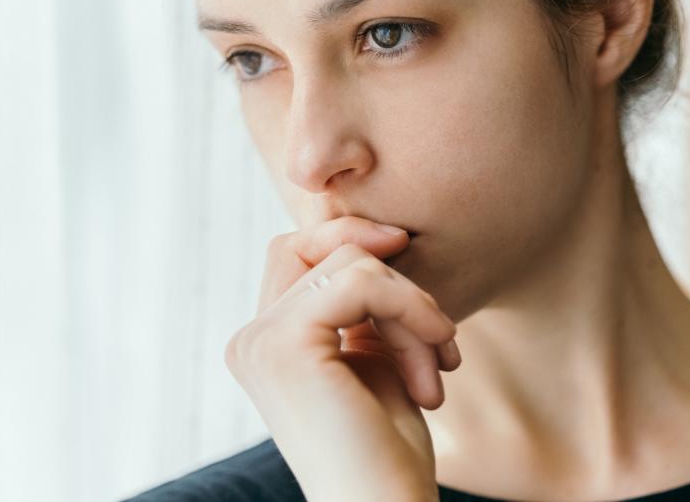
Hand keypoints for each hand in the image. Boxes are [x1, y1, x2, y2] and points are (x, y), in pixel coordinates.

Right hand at [224, 217, 460, 501]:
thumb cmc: (386, 452)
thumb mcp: (373, 359)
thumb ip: (362, 306)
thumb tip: (380, 237)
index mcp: (264, 343)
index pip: (300, 253)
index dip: (357, 245)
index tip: (414, 273)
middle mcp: (251, 339)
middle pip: (318, 245)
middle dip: (388, 272)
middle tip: (438, 330)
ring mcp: (261, 340)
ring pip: (352, 262)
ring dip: (414, 307)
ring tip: (439, 365)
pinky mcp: (286, 344)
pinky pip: (362, 280)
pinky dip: (413, 308)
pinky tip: (437, 355)